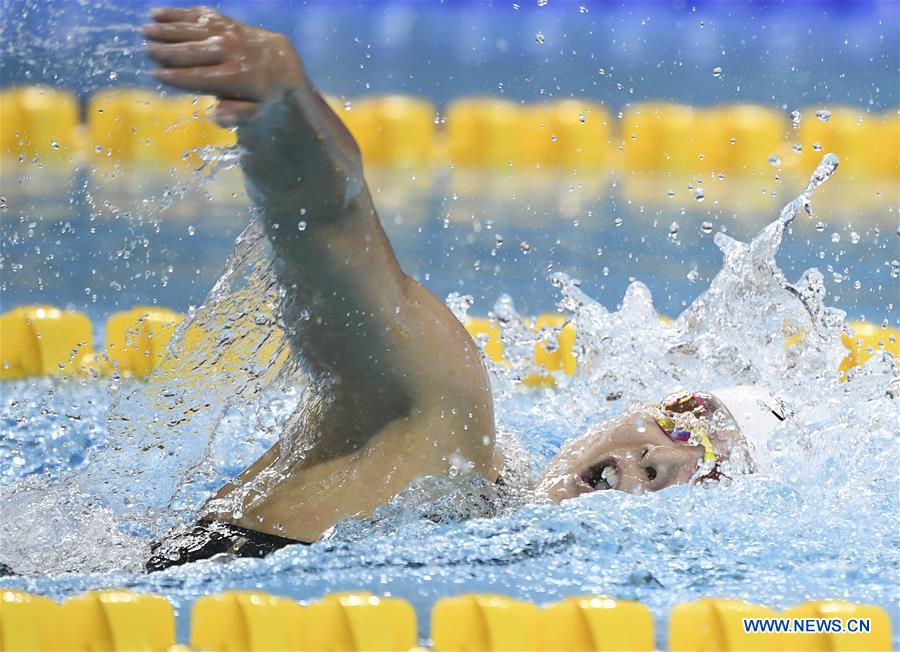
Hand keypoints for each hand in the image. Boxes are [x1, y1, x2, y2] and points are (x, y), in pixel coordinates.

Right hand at [143, 6, 305, 126]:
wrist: (280, 60)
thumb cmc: (261, 91)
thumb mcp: (256, 109)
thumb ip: (237, 114)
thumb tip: (216, 116)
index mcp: (235, 77)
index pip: (200, 77)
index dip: (178, 76)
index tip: (157, 75)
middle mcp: (229, 51)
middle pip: (192, 51)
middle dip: (168, 51)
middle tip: (146, 51)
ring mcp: (226, 32)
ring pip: (192, 30)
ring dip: (167, 29)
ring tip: (145, 31)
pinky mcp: (223, 20)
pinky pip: (198, 15)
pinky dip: (177, 13)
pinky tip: (157, 14)